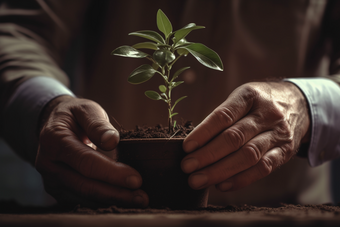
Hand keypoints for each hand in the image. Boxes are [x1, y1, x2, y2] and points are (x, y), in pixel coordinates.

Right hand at [36, 96, 147, 206]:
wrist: (53, 124)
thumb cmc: (74, 115)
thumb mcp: (85, 109)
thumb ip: (97, 124)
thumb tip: (112, 141)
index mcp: (54, 140)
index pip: (86, 162)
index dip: (111, 173)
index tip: (136, 180)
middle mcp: (49, 164)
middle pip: (85, 185)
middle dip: (116, 194)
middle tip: (142, 198)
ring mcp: (51, 179)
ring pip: (84, 196)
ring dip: (112, 201)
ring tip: (138, 200)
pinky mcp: (58, 189)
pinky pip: (81, 199)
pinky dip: (103, 201)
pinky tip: (122, 200)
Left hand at [181, 82, 309, 191]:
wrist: (299, 103)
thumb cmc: (258, 102)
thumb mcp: (241, 97)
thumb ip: (222, 117)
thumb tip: (194, 144)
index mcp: (249, 96)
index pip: (223, 116)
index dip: (203, 133)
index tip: (186, 147)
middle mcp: (266, 114)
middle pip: (234, 138)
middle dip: (207, 155)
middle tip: (187, 167)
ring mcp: (278, 133)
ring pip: (248, 156)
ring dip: (220, 170)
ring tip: (198, 180)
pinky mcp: (285, 151)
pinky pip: (263, 168)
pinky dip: (240, 179)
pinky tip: (221, 185)